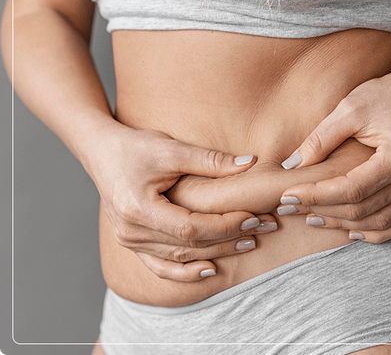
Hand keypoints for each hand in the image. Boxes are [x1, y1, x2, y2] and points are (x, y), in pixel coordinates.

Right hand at [83, 122, 269, 281]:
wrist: (100, 151)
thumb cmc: (135, 147)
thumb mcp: (172, 149)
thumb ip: (211, 160)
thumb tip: (251, 163)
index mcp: (138, 208)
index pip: (190, 228)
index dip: (224, 226)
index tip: (253, 216)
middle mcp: (131, 231)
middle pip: (188, 246)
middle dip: (229, 239)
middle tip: (261, 229)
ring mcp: (129, 241)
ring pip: (179, 258)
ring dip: (215, 253)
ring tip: (248, 244)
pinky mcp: (132, 243)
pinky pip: (160, 266)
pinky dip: (185, 272)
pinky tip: (211, 269)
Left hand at [278, 63, 390, 242]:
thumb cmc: (387, 96)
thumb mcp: (350, 108)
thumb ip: (321, 139)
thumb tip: (291, 166)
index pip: (351, 189)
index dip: (316, 195)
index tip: (288, 195)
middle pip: (362, 209)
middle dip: (322, 210)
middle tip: (290, 207)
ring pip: (377, 222)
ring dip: (341, 224)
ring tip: (310, 217)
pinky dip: (371, 233)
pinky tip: (348, 230)